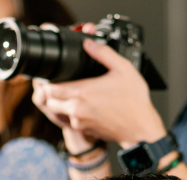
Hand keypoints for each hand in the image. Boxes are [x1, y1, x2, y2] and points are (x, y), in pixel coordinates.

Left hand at [36, 39, 165, 147]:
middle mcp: (76, 109)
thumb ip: (104, 53)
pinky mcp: (84, 130)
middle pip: (48, 101)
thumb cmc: (134, 101)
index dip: (46, 81)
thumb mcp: (123, 69)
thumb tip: (88, 43)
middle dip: (49, 92)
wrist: (140, 129)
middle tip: (56, 82)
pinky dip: (69, 113)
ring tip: (67, 93)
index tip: (51, 75)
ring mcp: (79, 122)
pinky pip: (69, 120)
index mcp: (82, 92)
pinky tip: (81, 105)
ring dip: (58, 103)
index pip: (49, 88)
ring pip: (57, 111)